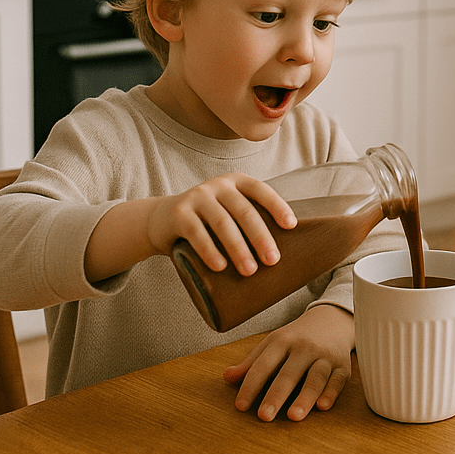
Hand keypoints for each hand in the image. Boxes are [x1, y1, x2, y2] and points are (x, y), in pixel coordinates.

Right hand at [147, 173, 296, 276]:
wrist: (162, 219)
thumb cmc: (207, 221)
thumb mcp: (228, 213)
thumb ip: (248, 220)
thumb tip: (282, 251)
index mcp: (237, 183)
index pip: (262, 191)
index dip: (277, 207)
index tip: (292, 226)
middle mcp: (219, 185)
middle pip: (244, 211)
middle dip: (261, 237)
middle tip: (273, 260)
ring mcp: (198, 196)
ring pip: (223, 223)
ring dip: (238, 248)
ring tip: (250, 270)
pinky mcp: (179, 212)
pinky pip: (197, 233)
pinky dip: (210, 251)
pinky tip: (220, 266)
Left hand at [224, 304, 353, 420]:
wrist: (332, 319)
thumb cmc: (296, 338)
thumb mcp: (273, 343)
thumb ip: (252, 362)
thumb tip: (227, 376)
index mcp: (283, 341)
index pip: (264, 364)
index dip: (251, 385)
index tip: (240, 406)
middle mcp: (305, 347)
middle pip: (289, 373)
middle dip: (277, 394)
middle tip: (264, 416)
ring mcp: (325, 356)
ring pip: (316, 377)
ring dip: (305, 396)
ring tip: (294, 416)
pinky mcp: (343, 365)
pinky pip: (338, 379)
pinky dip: (331, 392)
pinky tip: (323, 406)